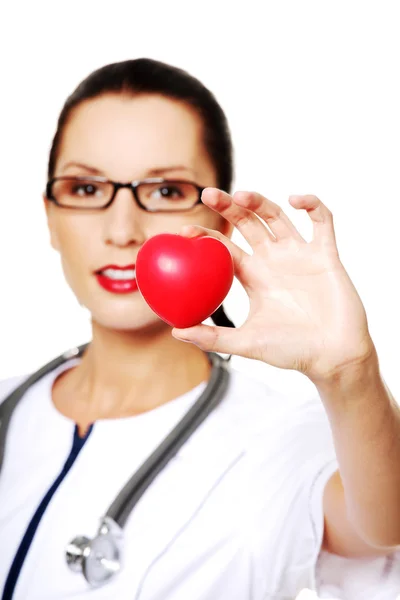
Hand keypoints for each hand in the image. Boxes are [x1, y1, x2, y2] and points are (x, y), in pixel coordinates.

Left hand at [172, 188, 374, 382]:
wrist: (333, 356)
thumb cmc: (291, 351)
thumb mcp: (247, 343)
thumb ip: (212, 338)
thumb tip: (175, 332)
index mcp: (254, 276)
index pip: (225, 247)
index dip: (205, 235)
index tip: (185, 230)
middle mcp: (274, 260)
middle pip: (247, 223)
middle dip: (228, 206)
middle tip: (208, 193)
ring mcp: (300, 255)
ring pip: (278, 216)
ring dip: (260, 202)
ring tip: (241, 195)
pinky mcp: (326, 254)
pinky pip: (322, 221)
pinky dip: (312, 205)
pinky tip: (296, 199)